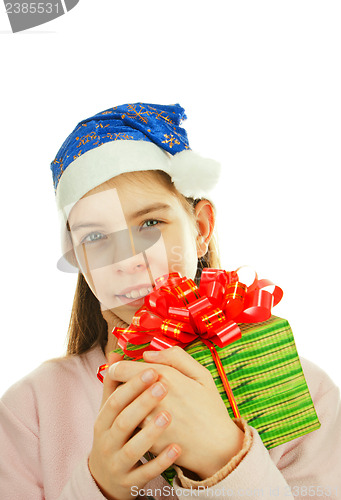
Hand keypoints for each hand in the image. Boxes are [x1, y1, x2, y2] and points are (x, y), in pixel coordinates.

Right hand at [88, 353, 181, 499]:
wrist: (106, 478)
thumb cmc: (113, 433)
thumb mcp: (109, 411)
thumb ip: (114, 384)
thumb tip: (114, 354)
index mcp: (103, 420)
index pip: (115, 399)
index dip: (133, 384)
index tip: (153, 370)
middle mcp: (107, 441)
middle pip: (123, 420)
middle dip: (143, 402)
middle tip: (164, 386)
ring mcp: (117, 462)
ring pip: (132, 448)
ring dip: (151, 432)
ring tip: (169, 416)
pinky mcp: (129, 482)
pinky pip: (145, 473)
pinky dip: (161, 462)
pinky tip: (177, 449)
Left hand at [109, 347, 244, 479]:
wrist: (219, 447)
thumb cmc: (210, 408)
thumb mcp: (201, 374)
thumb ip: (175, 357)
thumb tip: (146, 354)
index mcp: (166, 377)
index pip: (121, 369)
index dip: (116, 368)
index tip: (121, 370)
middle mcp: (154, 398)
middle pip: (117, 389)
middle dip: (119, 388)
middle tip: (127, 388)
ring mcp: (149, 422)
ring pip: (121, 410)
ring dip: (124, 407)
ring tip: (136, 407)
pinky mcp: (148, 442)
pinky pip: (130, 429)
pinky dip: (132, 425)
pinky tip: (144, 424)